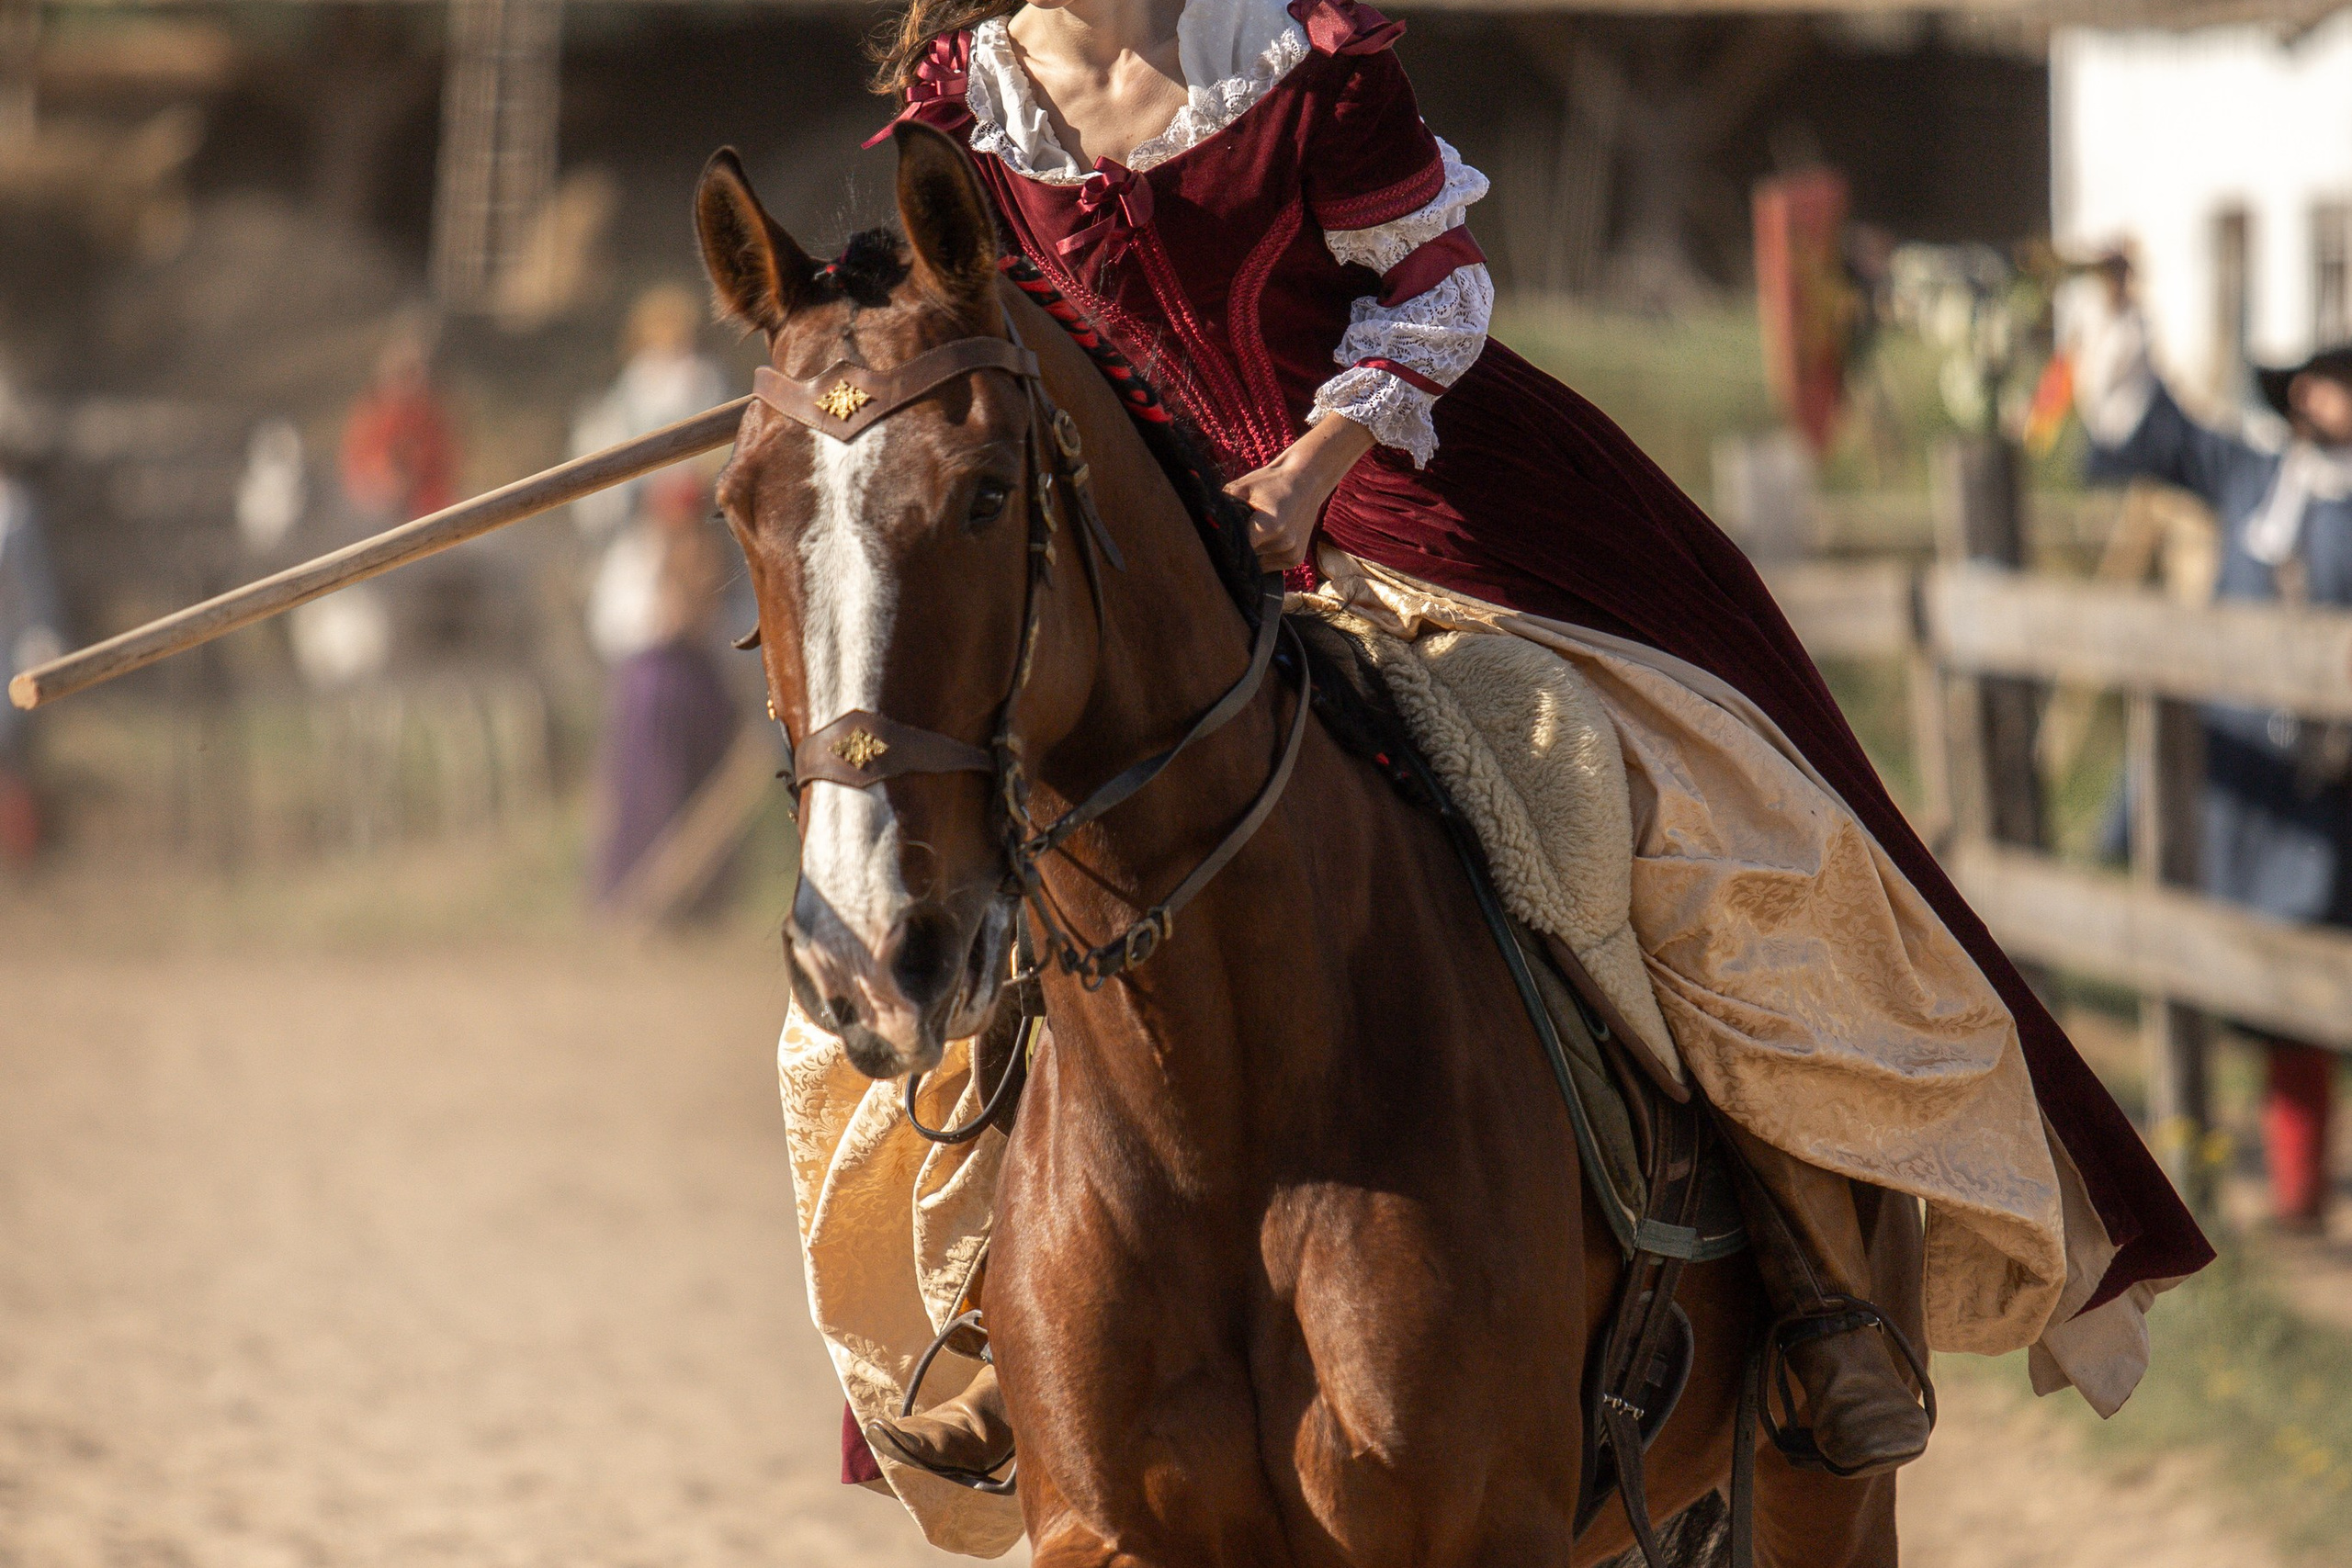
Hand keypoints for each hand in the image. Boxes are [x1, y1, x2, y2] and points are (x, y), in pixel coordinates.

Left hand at [1224, 416, 1375, 570]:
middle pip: (1246, 556)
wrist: (1306, 480)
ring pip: (1256, 562)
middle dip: (1237, 547)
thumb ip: (1222, 506)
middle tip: (1235, 532)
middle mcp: (1284, 543)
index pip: (1238, 549)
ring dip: (1251, 551)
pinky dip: (1263, 554)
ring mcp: (1292, 552)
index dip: (1224, 548)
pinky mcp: (1295, 559)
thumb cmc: (1270, 482)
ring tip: (1256, 529)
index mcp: (1270, 525)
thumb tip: (1200, 520)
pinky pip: (1269, 565)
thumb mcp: (1242, 487)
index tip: (1213, 546)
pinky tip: (1267, 537)